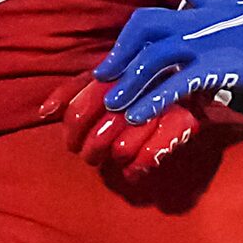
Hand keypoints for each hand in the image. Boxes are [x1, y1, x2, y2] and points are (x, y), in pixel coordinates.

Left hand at [46, 77, 205, 181]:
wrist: (197, 69)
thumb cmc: (142, 78)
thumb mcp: (105, 78)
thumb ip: (73, 92)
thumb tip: (45, 112)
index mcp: (114, 71)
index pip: (78, 111)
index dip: (71, 132)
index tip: (72, 143)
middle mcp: (137, 84)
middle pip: (99, 132)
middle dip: (92, 148)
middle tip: (91, 156)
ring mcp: (162, 102)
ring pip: (122, 146)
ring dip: (114, 157)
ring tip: (112, 162)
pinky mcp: (187, 120)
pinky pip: (153, 152)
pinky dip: (139, 165)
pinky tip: (132, 173)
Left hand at [94, 0, 242, 123]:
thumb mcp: (225, 1)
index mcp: (191, 13)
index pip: (146, 20)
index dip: (125, 40)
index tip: (112, 61)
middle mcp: (190, 27)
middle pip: (143, 36)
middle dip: (119, 59)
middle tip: (102, 82)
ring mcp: (200, 48)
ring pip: (153, 61)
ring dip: (129, 84)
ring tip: (114, 106)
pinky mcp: (213, 70)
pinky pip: (176, 86)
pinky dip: (154, 101)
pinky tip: (140, 117)